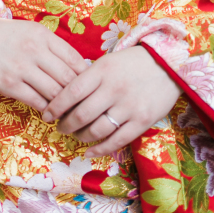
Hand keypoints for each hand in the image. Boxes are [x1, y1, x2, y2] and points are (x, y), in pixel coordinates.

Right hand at [0, 15, 86, 110]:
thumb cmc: (0, 35)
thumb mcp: (29, 32)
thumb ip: (51, 47)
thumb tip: (78, 68)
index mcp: (43, 35)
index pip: (76, 61)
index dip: (86, 79)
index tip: (88, 90)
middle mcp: (35, 50)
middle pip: (69, 79)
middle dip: (78, 97)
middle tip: (82, 109)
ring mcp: (21, 67)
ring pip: (55, 93)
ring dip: (63, 108)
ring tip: (68, 116)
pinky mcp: (8, 83)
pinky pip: (36, 101)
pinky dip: (46, 111)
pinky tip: (48, 114)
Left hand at [42, 45, 181, 155]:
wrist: (167, 65)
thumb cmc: (132, 63)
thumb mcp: (107, 62)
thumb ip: (89, 78)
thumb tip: (65, 97)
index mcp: (102, 71)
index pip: (72, 91)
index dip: (55, 106)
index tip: (46, 115)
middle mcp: (113, 89)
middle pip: (82, 114)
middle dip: (66, 124)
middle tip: (59, 127)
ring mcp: (128, 107)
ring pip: (97, 129)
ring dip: (81, 137)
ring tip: (75, 136)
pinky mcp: (142, 121)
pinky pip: (117, 140)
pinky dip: (100, 148)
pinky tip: (89, 150)